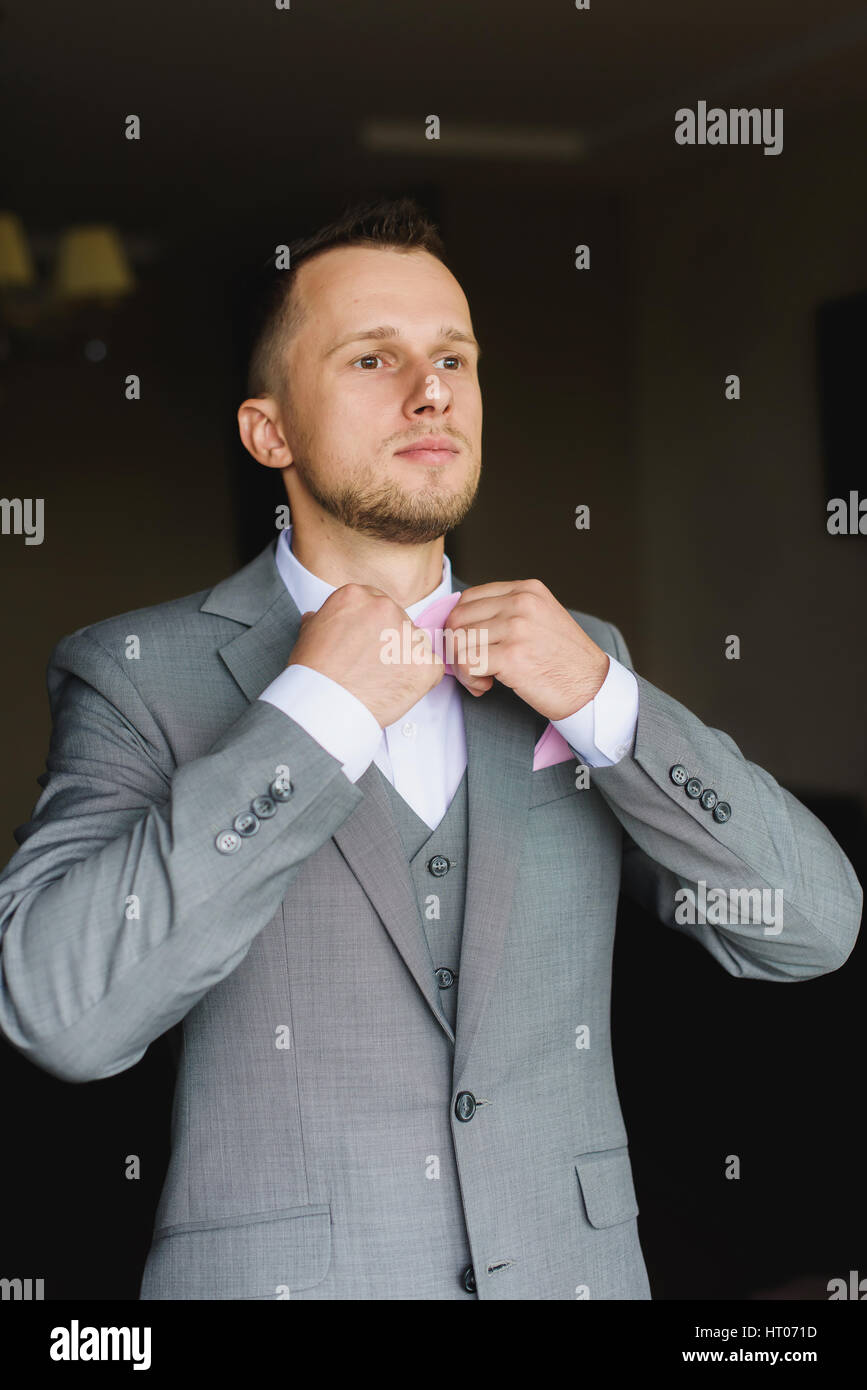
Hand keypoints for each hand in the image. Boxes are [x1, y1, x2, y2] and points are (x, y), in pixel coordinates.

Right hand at [287, 583, 443, 728]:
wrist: (324, 706)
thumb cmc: (312, 674)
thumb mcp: (308, 635)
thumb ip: (321, 620)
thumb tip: (316, 617)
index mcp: (357, 596)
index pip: (376, 603)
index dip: (372, 627)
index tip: (365, 645)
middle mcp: (385, 608)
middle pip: (399, 621)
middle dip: (390, 642)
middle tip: (372, 666)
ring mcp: (409, 635)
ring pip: (416, 643)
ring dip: (406, 659)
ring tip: (383, 680)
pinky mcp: (425, 663)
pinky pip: (433, 668)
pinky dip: (421, 681)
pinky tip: (399, 691)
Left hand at [442, 579, 609, 720]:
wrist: (591, 688)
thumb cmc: (564, 661)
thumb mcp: (540, 619)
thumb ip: (506, 612)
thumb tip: (461, 623)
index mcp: (526, 590)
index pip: (469, 597)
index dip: (461, 625)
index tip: (471, 645)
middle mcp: (521, 603)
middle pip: (458, 618)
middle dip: (456, 646)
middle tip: (472, 666)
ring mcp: (517, 628)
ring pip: (458, 641)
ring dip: (462, 666)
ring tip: (482, 678)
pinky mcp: (512, 656)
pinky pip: (467, 663)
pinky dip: (469, 679)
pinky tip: (486, 685)